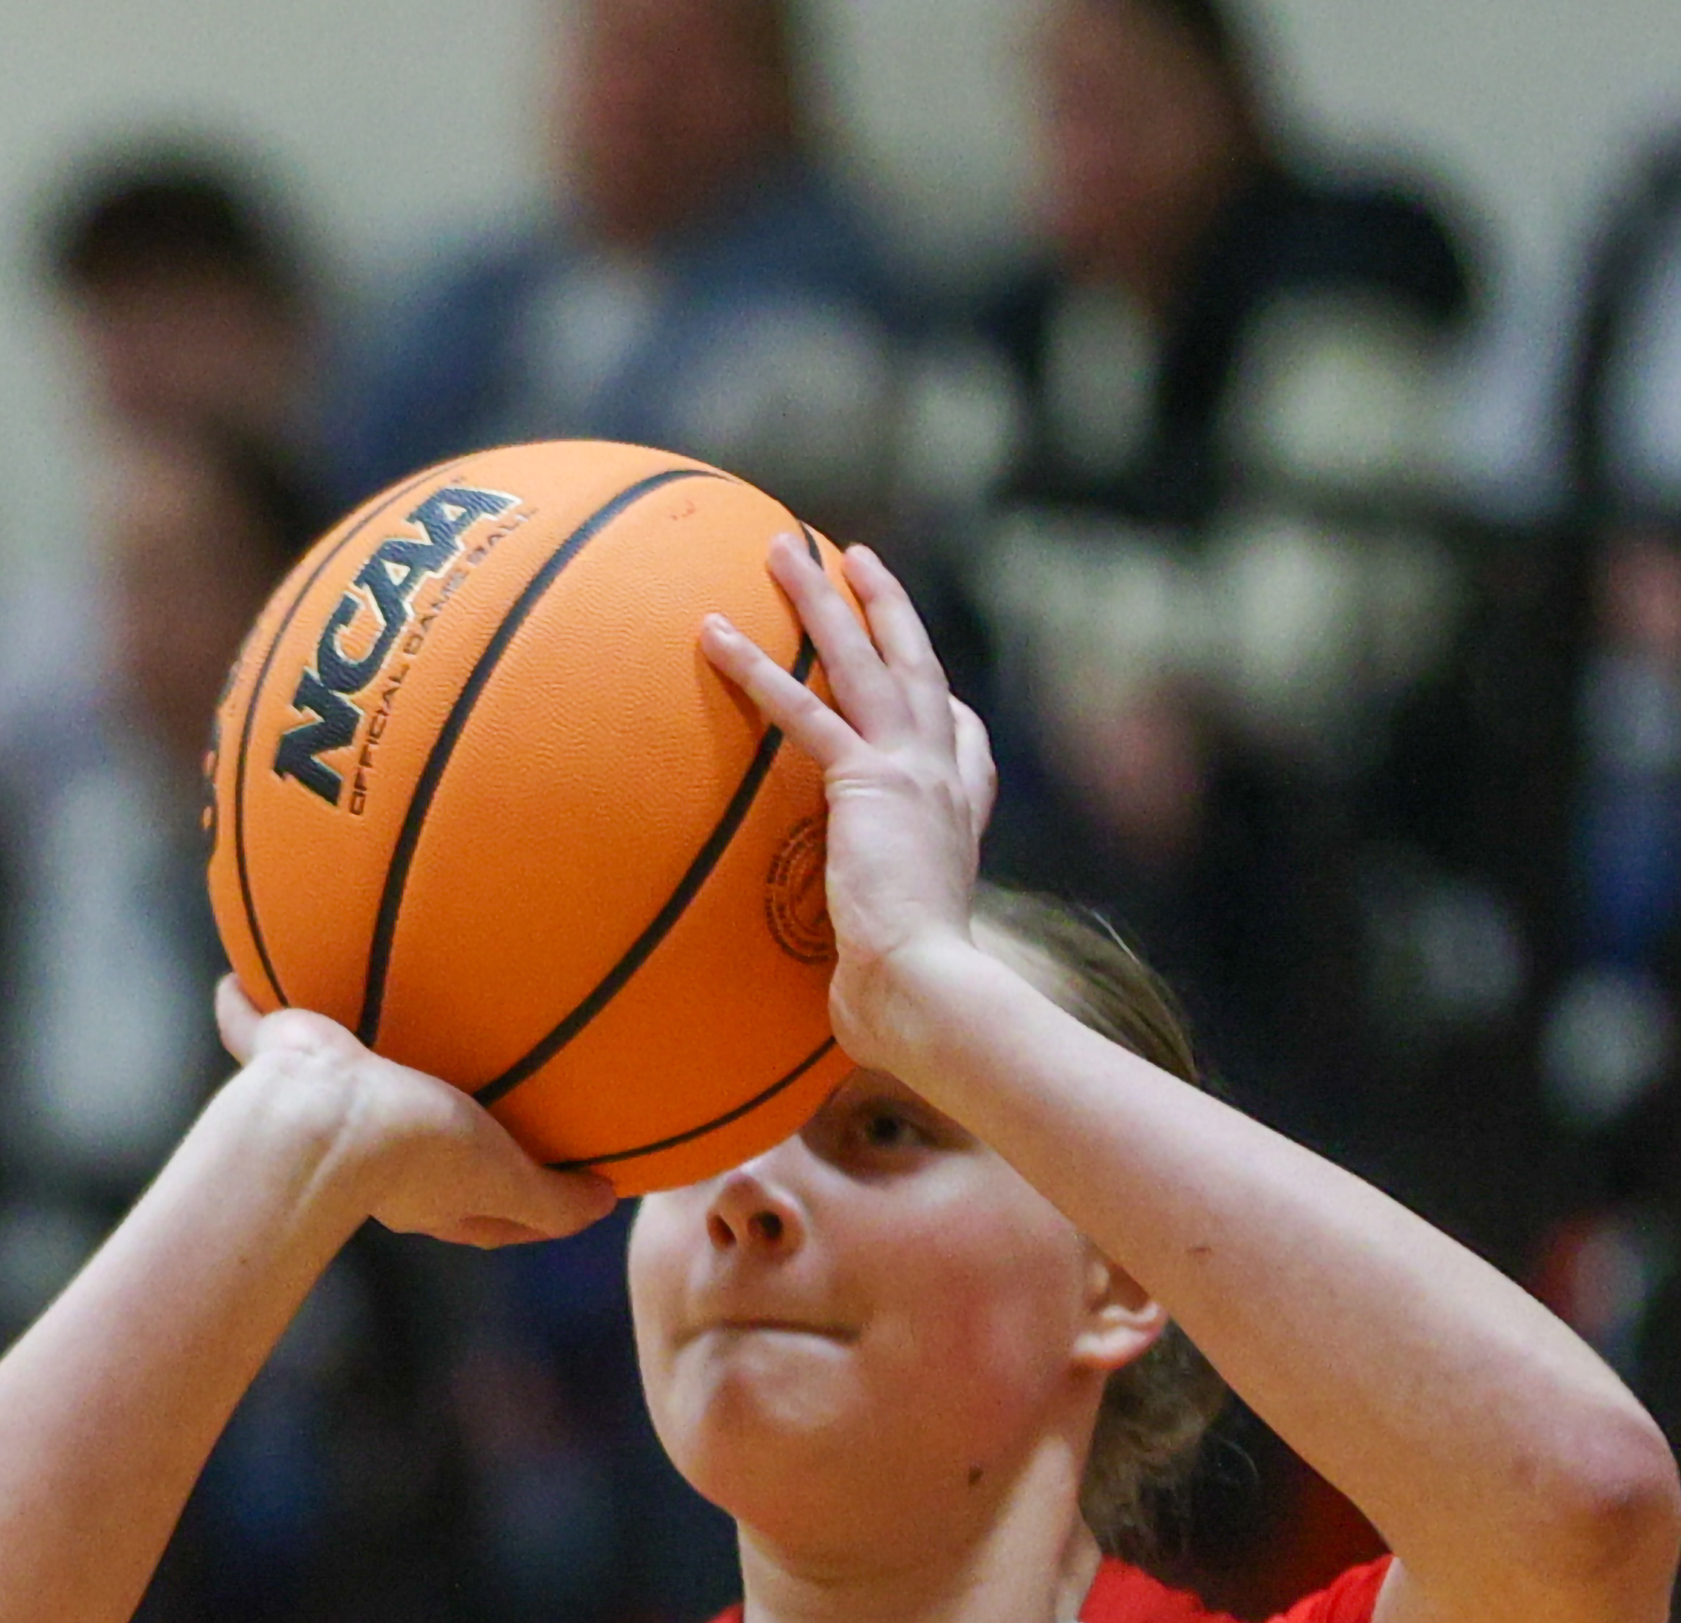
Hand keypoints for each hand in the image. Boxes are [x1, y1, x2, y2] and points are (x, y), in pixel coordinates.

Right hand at [212, 982, 613, 1247]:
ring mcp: (318, 1100)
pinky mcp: (278, 1053)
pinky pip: (251, 1023)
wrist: (326, 1118)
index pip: (482, 1205)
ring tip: (368, 1012)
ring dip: (344, 1050)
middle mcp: (371, 1151)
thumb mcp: (505, 1179)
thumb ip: (554, 1200)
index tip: (551, 1178)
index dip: (516, 1197)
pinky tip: (240, 971)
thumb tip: (606, 1198)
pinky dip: (241, 1003)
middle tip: (464, 1097)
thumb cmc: (417, 1151)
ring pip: (334, 1073)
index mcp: (427, 1189)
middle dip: (437, 1122)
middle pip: (412, 1139)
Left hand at [699, 539, 997, 1074]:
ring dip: (822, 599)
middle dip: (885, 607)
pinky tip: (714, 631)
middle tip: (854, 557)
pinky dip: (756, 670)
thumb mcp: (902, 967)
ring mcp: (910, 773)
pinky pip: (802, 711)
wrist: (931, 992)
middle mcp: (943, 782)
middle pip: (914, 668)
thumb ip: (877, 962)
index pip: (965, 746)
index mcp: (958, 820)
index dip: (951, 710)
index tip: (940, 684)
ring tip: (785, 545)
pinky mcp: (866, 784)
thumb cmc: (917, 1003)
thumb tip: (850, 1018)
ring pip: (862, 662)